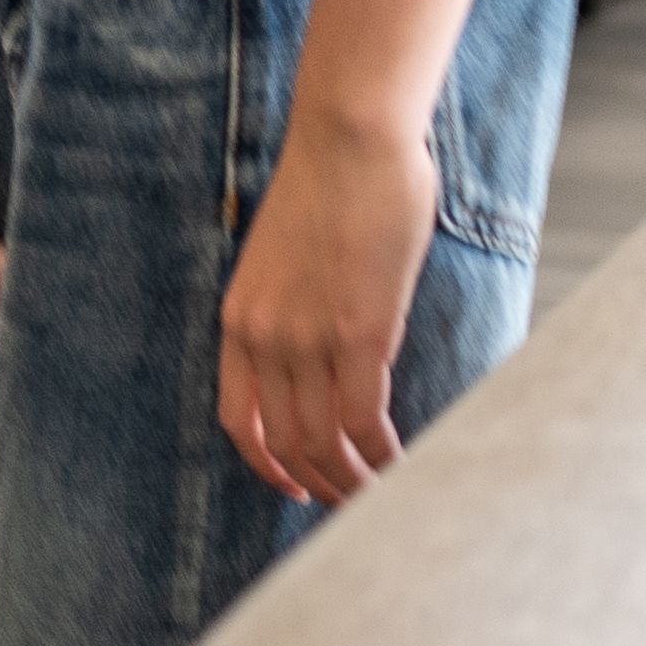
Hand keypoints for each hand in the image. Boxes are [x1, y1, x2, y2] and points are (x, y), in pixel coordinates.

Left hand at [217, 104, 436, 502]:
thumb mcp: (287, 258)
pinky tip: (406, 468)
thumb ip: (294, 310)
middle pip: (285, 442)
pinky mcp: (360, 332)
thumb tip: (329, 349)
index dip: (267, 464)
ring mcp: (308, 338)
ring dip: (355, 482)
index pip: (239, 420)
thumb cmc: (332, 186)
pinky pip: (364, 420)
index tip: (296, 486)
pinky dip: (384, 455)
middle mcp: (264, 337)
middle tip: (356, 507)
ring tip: (385, 500)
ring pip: (324, 442)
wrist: (349, 138)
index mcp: (240, 320)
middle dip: (321, 484)